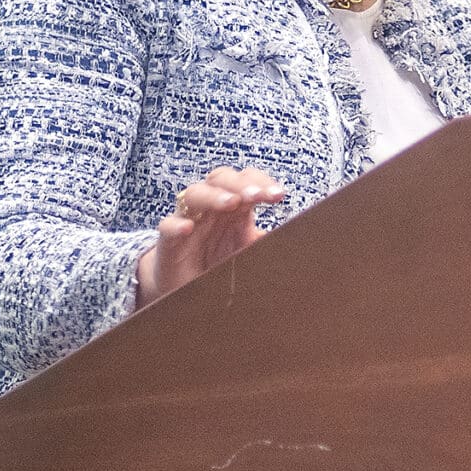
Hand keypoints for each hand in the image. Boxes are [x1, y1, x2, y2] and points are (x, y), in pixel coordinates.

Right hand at [136, 166, 286, 307]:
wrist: (191, 292)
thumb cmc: (224, 266)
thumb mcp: (252, 253)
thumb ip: (271, 242)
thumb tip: (304, 236)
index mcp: (234, 206)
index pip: (246, 180)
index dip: (262, 182)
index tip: (280, 195)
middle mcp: (211, 207)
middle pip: (221, 178)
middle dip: (241, 184)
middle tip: (257, 195)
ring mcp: (188, 220)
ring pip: (194, 194)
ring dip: (214, 196)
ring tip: (232, 203)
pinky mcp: (168, 242)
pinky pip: (166, 226)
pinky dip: (176, 225)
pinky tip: (188, 229)